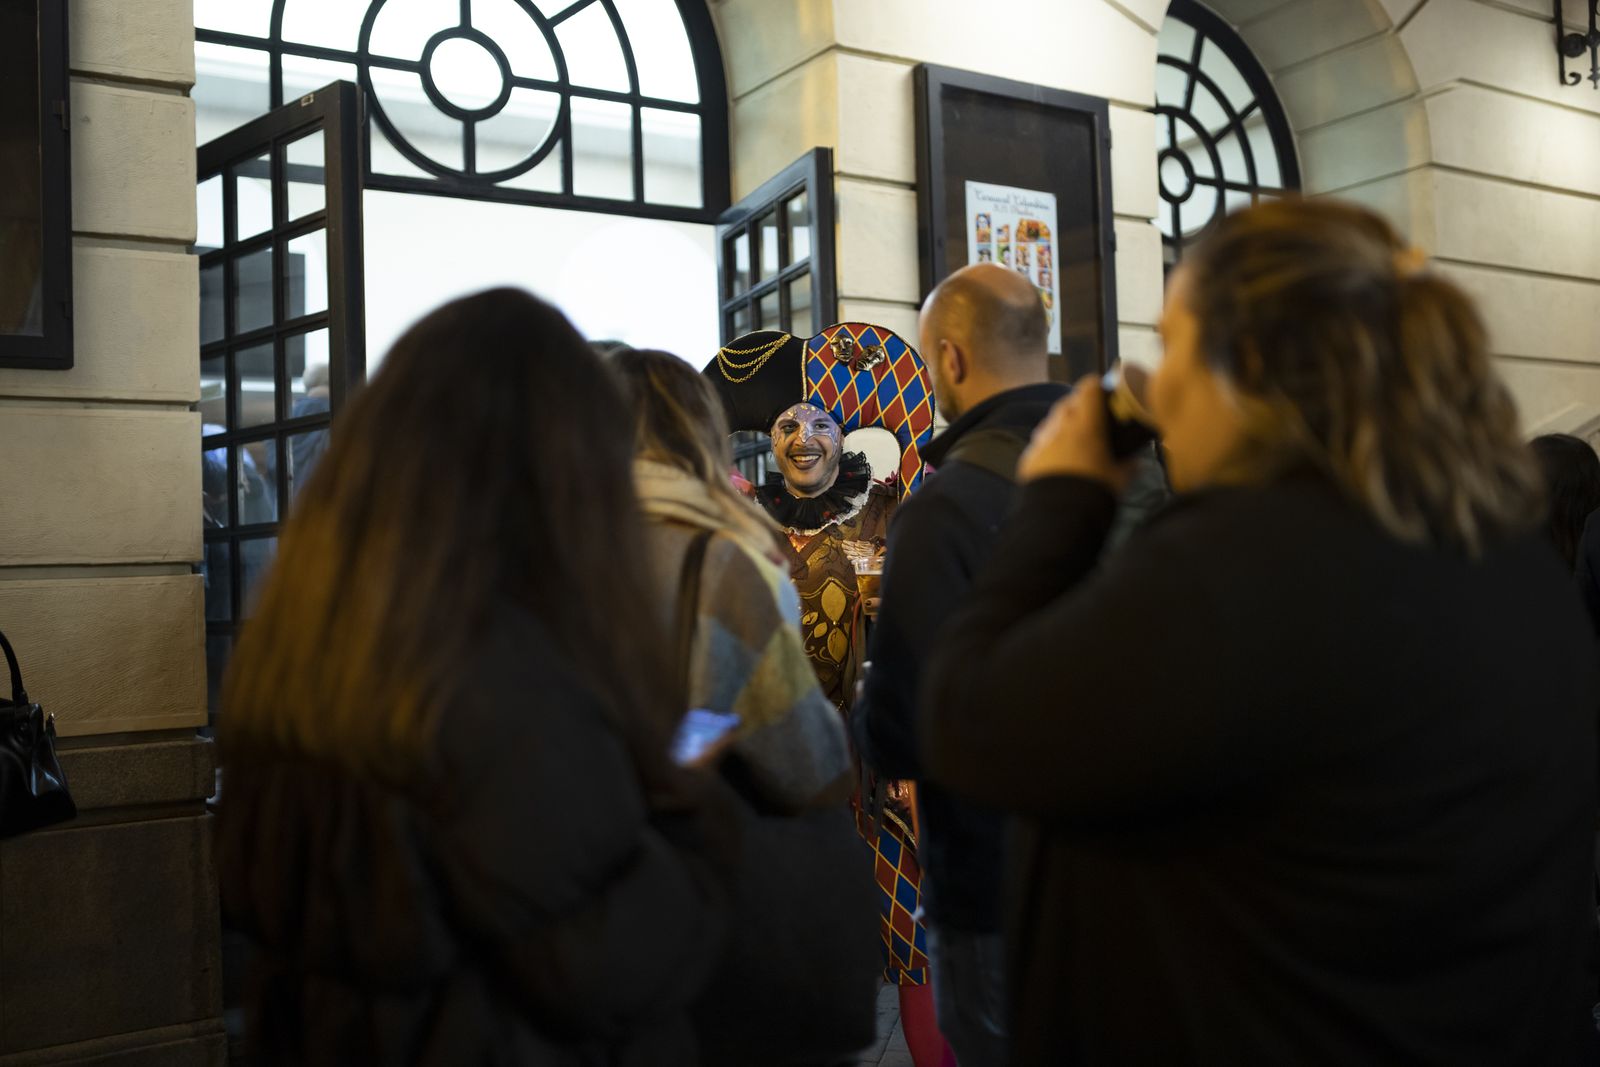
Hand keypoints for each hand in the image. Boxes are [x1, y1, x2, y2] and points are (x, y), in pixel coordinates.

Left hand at [1016, 375, 1135, 490]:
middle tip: (1090, 418)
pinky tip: (1056, 459)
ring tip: (1072, 439)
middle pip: (1068, 402)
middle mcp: (1060, 427)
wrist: (1059, 517)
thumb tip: (1137, 462)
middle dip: (1078, 406)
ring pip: (1051, 421)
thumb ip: (1129, 467)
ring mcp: (1041, 441)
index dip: (1096, 387)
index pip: (1088, 389)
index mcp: (1086, 426)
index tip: (1103, 393)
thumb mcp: (1119, 481)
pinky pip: (1039, 442)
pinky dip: (1048, 444)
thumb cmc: (1094, 492)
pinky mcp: (1028, 457)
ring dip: (1061, 424)